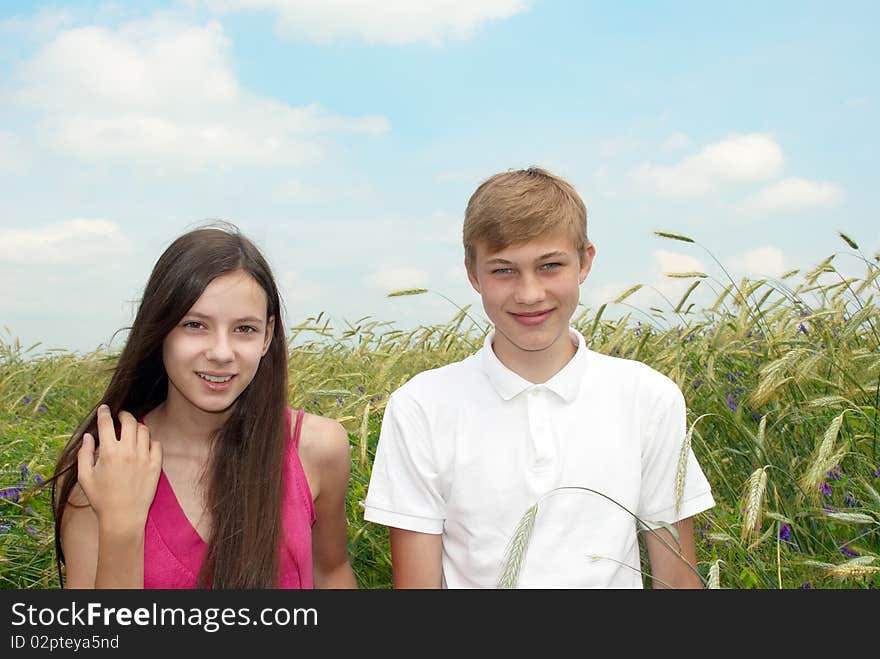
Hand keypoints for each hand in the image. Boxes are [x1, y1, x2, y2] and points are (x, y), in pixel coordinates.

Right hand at [77, 405, 162, 533]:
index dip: (104, 413)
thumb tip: (89, 436)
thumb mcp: (85, 477)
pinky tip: (143, 445)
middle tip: (120, 416)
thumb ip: (84, 454)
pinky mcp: (155, 465)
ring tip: (131, 430)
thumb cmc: (101, 498)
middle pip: (129, 421)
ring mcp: (144, 457)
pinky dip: (150, 441)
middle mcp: (128, 451)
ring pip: (144, 431)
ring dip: (137, 427)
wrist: (123, 517)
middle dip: (124, 415)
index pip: (107, 424)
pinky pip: (156, 444)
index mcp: (109, 452)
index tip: (104, 408)